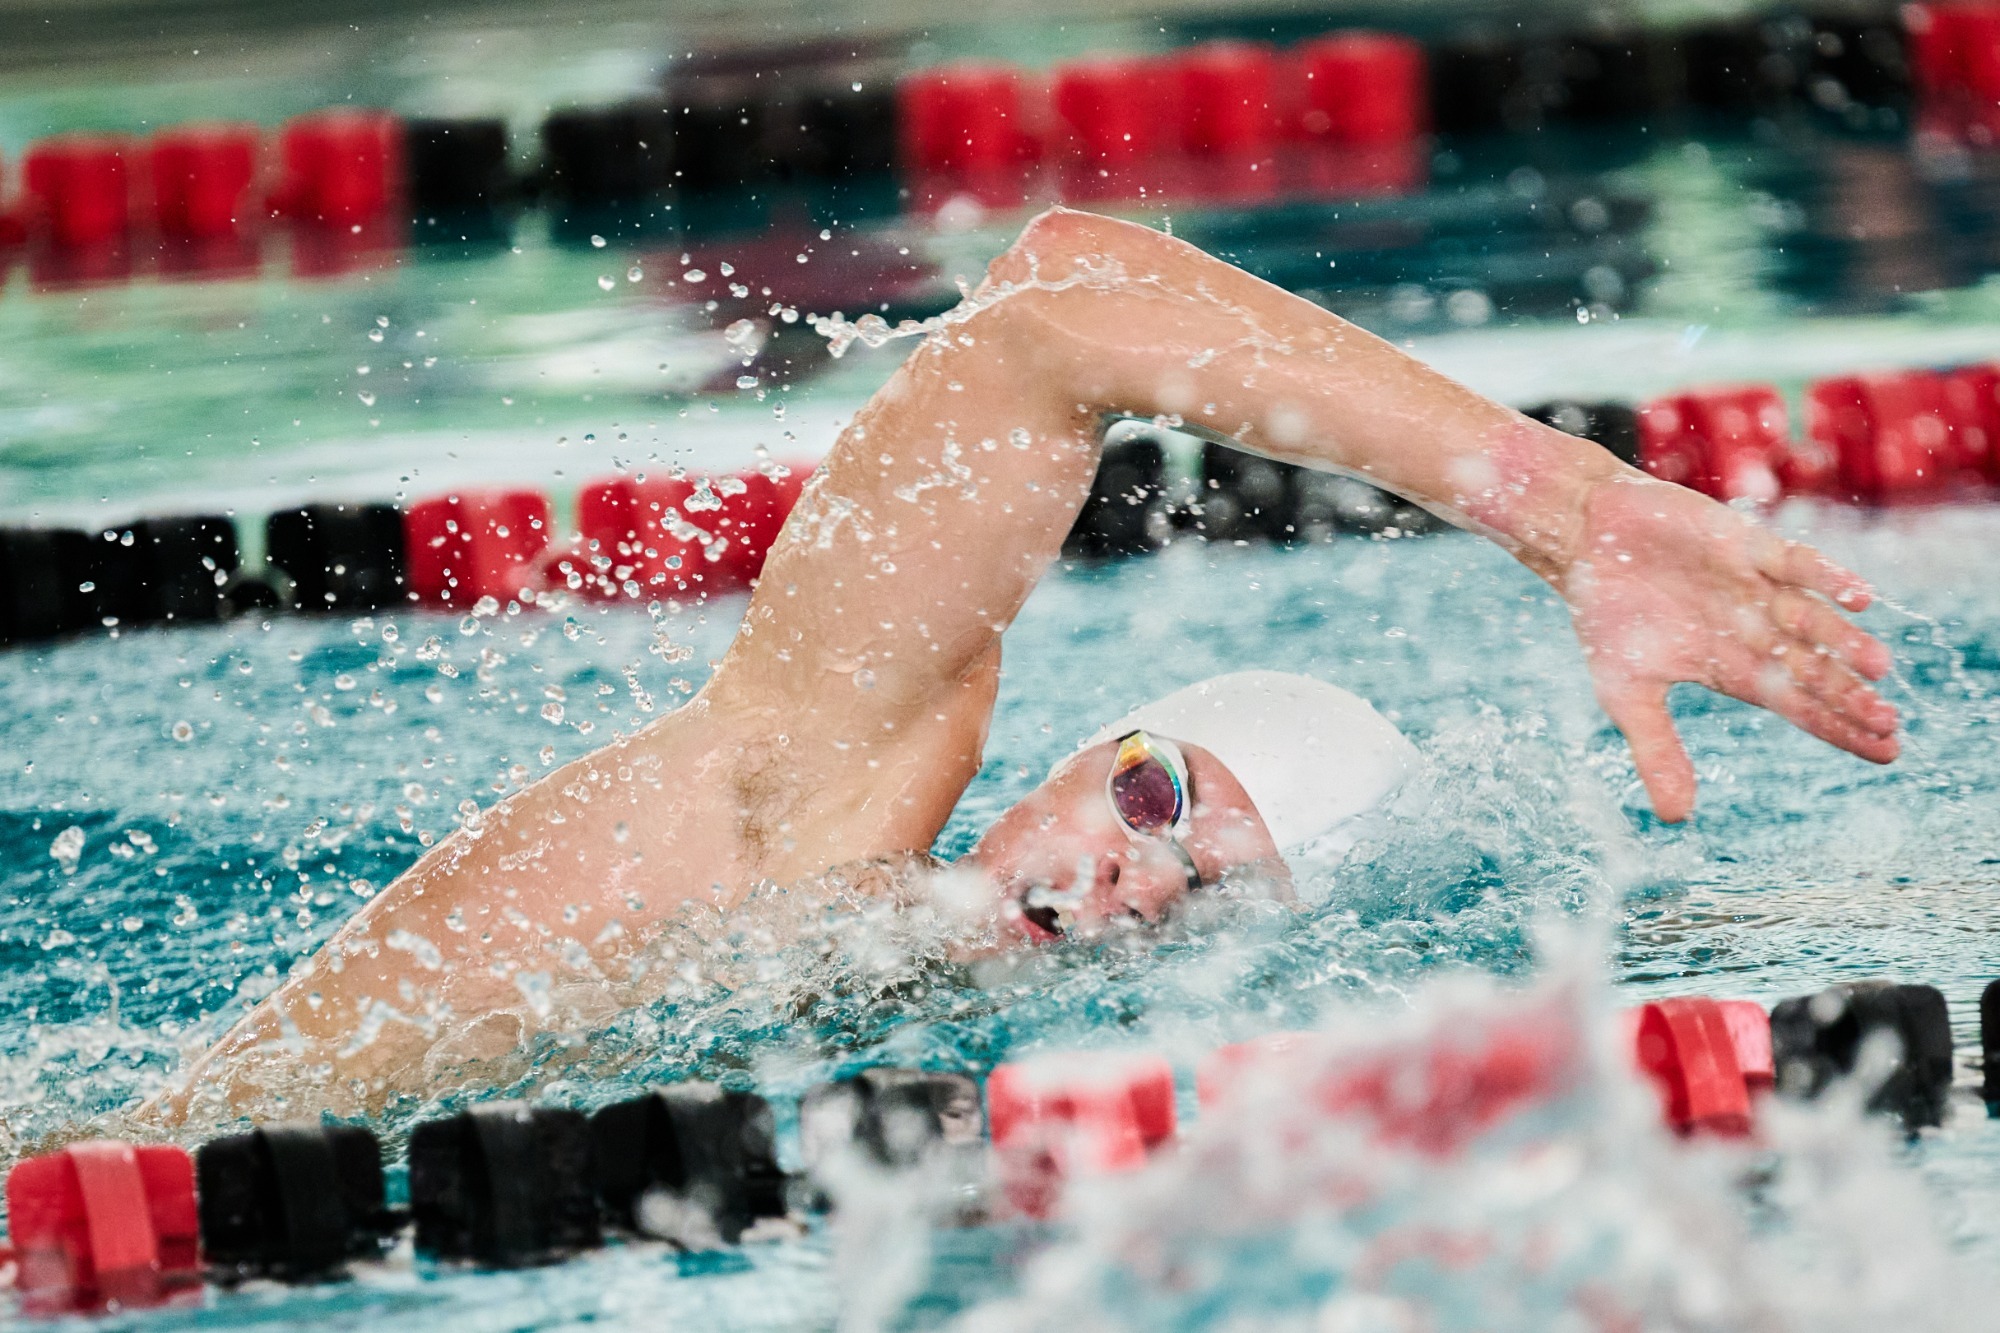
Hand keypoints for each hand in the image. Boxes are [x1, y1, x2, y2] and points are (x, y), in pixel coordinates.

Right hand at [1556, 474, 1897, 822]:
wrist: (1584, 542)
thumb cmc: (1605, 618)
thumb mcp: (1626, 695)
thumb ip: (1656, 749)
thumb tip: (1677, 819)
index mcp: (1734, 669)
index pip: (1799, 705)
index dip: (1840, 728)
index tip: (1885, 752)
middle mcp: (1756, 632)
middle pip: (1814, 669)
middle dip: (1850, 696)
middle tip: (1888, 723)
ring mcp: (1756, 589)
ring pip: (1812, 620)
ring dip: (1844, 642)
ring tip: (1877, 667)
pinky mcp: (1746, 547)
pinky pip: (1795, 563)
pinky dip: (1826, 578)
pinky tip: (1857, 598)